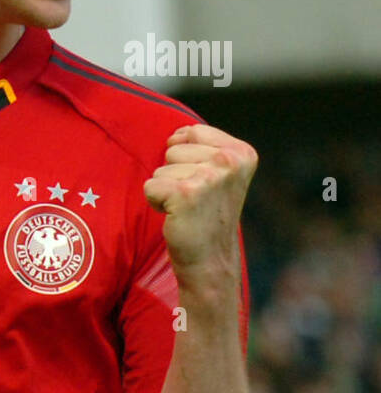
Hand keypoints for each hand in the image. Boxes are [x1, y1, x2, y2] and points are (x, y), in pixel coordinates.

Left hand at [143, 123, 256, 281]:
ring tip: (187, 208)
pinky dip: (156, 202)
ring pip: (160, 169)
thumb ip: (204, 149)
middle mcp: (230, 161)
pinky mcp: (186, 194)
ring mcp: (209, 176)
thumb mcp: (218, 175)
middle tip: (194, 200)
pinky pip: (150, 186)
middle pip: (173, 149)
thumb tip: (177, 133)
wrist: (211, 260)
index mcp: (242, 152)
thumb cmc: (207, 215)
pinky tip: (177, 216)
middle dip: (175, 174)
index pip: (191, 132)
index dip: (186, 158)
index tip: (202, 183)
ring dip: (166, 189)